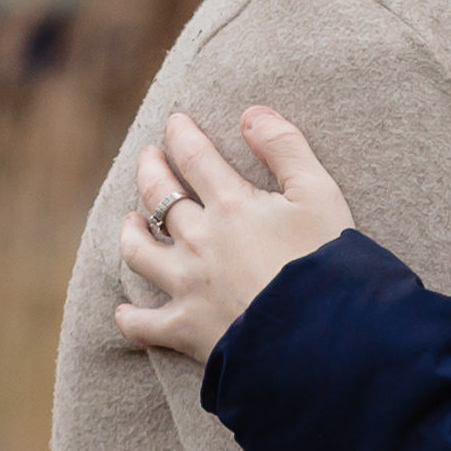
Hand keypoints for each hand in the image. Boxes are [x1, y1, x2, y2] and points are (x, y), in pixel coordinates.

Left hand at [107, 105, 355, 359]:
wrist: (319, 336)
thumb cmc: (326, 263)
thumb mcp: (320, 194)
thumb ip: (286, 148)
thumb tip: (251, 114)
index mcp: (230, 204)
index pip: (194, 156)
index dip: (182, 134)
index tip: (175, 122)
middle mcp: (199, 240)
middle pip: (160, 196)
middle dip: (151, 170)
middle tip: (149, 158)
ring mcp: (187, 285)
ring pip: (140, 251)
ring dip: (131, 232)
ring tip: (131, 220)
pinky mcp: (187, 329)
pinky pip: (145, 325)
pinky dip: (131, 318)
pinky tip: (124, 311)